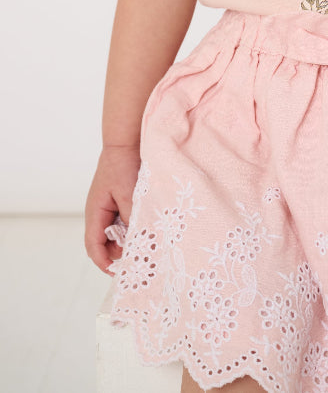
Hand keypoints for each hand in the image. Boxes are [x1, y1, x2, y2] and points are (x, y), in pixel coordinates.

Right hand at [84, 144, 140, 274]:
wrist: (126, 141)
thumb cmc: (123, 165)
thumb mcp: (129, 195)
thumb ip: (131, 218)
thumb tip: (138, 240)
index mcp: (95, 212)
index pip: (93, 246)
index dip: (104, 262)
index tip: (118, 273)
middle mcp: (99, 213)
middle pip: (105, 243)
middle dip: (118, 255)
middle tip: (137, 262)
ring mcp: (109, 207)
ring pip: (116, 234)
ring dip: (127, 242)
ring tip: (144, 248)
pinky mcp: (120, 201)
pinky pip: (124, 222)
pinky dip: (133, 229)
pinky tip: (147, 230)